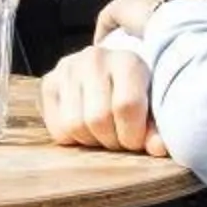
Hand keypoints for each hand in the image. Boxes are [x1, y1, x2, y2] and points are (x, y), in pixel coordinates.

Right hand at [39, 44, 170, 155]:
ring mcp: (67, 69)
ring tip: (103, 132)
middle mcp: (95, 59)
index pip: (126, 106)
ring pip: (74, 126)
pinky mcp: (48, 82)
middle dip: (112, 140)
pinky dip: (72, 138)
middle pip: (98, 119)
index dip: (133, 134)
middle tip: (119, 138)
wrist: (112, 74)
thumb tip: (158, 148)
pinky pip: (57, 129)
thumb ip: (157, 128)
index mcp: (128, 61)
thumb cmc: (138, 95)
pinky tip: (85, 128)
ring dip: (91, 141)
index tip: (137, 140)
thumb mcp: (154, 108)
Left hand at [94, 0, 206, 42]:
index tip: (180, 32)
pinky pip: (112, 16)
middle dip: (155, 17)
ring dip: (132, 25)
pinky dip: (109, 31)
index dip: (183, 13)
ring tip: (130, 48)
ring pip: (135, 6)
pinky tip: (107, 48)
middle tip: (152, 43)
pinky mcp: (124, 4)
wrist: (191, 26)